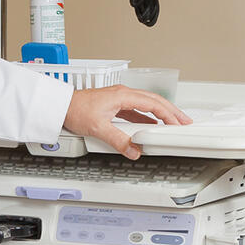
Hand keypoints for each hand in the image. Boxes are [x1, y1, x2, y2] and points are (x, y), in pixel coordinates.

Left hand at [63, 85, 191, 159]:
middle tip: (184, 121)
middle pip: (154, 101)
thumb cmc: (75, 110)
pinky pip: (136, 110)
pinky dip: (147, 117)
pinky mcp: (114, 105)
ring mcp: (118, 99)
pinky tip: (149, 126)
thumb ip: (118, 140)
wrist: (60, 105)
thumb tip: (133, 150)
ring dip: (160, 113)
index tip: (179, 123)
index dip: (168, 114)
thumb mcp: (98, 128)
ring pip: (146, 104)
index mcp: (122, 95)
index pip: (153, 103)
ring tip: (171, 123)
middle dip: (171, 111)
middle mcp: (122, 94)